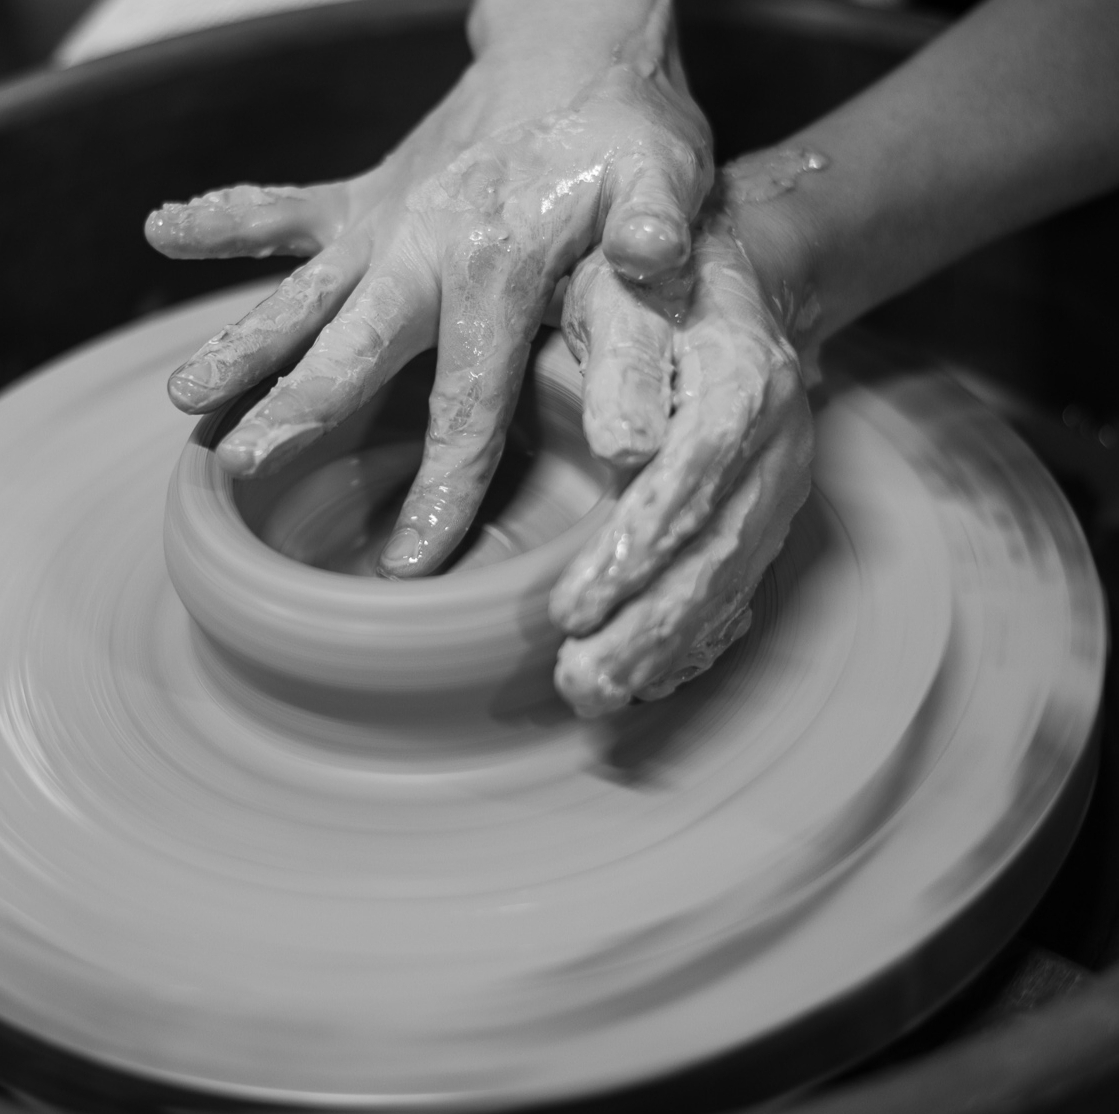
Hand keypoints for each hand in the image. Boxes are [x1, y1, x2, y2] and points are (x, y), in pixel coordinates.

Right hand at [145, 21, 710, 576]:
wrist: (574, 42)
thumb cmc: (623, 127)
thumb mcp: (662, 173)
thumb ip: (656, 224)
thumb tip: (653, 263)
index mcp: (497, 264)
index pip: (468, 400)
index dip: (441, 485)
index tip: (408, 562)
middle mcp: (424, 247)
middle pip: (352, 349)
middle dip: (295, 410)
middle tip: (238, 461)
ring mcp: (385, 222)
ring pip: (300, 294)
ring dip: (241, 341)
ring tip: (180, 394)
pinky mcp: (366, 197)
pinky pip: (286, 209)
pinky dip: (226, 218)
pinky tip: (162, 230)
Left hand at [549, 202, 815, 716]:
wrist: (737, 282)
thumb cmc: (652, 284)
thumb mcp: (625, 285)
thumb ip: (626, 357)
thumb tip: (622, 448)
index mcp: (743, 377)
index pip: (698, 470)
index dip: (639, 543)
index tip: (573, 605)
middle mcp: (775, 443)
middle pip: (718, 549)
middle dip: (647, 624)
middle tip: (579, 680)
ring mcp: (778, 487)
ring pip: (730, 581)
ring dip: (665, 648)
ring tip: (596, 695)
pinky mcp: (766, 516)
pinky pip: (741, 588)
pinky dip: (698, 641)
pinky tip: (650, 681)